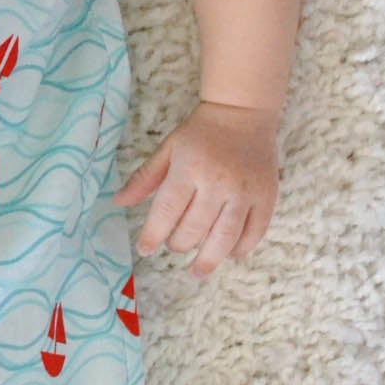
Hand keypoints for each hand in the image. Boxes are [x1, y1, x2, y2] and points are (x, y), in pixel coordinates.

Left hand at [111, 100, 279, 278]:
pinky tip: (228, 254)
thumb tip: (118, 202)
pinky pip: (255, 232)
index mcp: (189, 168)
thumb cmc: (200, 133)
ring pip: (225, 238)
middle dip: (179, 244)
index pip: (167, 211)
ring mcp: (244, 192)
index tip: (145, 249)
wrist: (243, 113)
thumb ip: (144, 178)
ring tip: (197, 271)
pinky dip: (241, 248)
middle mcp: (217, 183)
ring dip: (209, 260)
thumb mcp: (168, 149)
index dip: (153, 234)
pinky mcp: (266, 197)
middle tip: (174, 246)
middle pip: (195, 229)